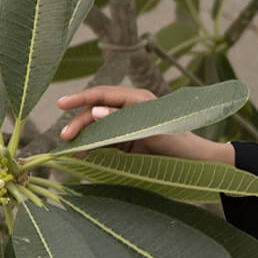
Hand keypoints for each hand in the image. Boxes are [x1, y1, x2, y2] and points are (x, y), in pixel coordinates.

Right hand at [56, 85, 234, 164]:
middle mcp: (129, 110)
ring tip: (72, 152)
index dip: (80, 98)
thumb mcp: (152, 130)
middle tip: (67, 139)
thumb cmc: (179, 142)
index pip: (102, 94)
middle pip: (96, 113)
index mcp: (136, 99)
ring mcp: (126, 127)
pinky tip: (84, 158)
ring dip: (84, 139)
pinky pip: (105, 144)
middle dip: (80, 124)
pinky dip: (93, 150)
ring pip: (97, 130)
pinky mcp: (127, 144)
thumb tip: (95, 111)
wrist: (197, 163)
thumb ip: (123, 120)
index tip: (61, 104)